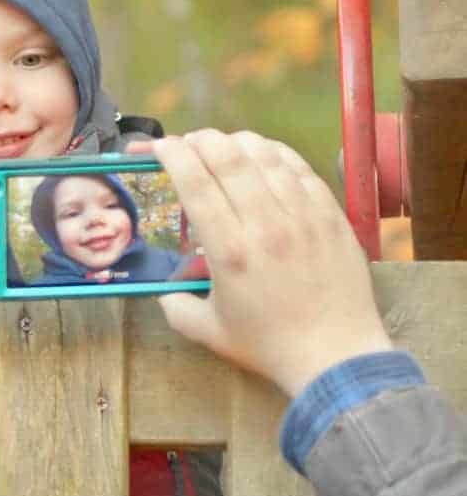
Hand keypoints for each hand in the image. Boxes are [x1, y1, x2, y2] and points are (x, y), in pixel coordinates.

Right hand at [128, 131, 391, 396]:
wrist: (335, 355)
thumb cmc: (270, 346)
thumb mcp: (209, 332)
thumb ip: (176, 308)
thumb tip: (164, 291)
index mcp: (229, 250)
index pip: (194, 180)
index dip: (171, 153)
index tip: (159, 148)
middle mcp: (265, 223)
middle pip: (227, 155)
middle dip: (199, 139)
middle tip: (188, 144)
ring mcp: (302, 214)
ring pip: (264, 153)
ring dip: (236, 142)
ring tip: (223, 146)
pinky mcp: (330, 213)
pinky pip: (299, 167)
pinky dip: (275, 154)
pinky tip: (264, 157)